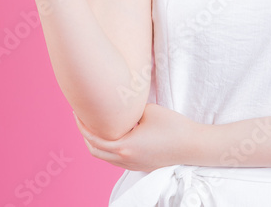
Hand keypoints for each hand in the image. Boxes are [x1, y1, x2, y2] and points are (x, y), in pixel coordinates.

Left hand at [73, 103, 202, 171]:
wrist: (193, 145)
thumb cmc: (173, 126)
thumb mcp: (147, 110)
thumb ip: (127, 110)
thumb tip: (115, 105)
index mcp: (124, 146)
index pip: (93, 137)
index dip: (82, 124)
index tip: (77, 111)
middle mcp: (125, 159)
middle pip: (94, 150)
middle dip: (84, 134)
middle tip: (81, 117)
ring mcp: (132, 165)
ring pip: (103, 156)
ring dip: (95, 141)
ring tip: (94, 124)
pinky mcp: (140, 165)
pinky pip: (114, 159)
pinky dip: (107, 147)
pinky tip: (111, 134)